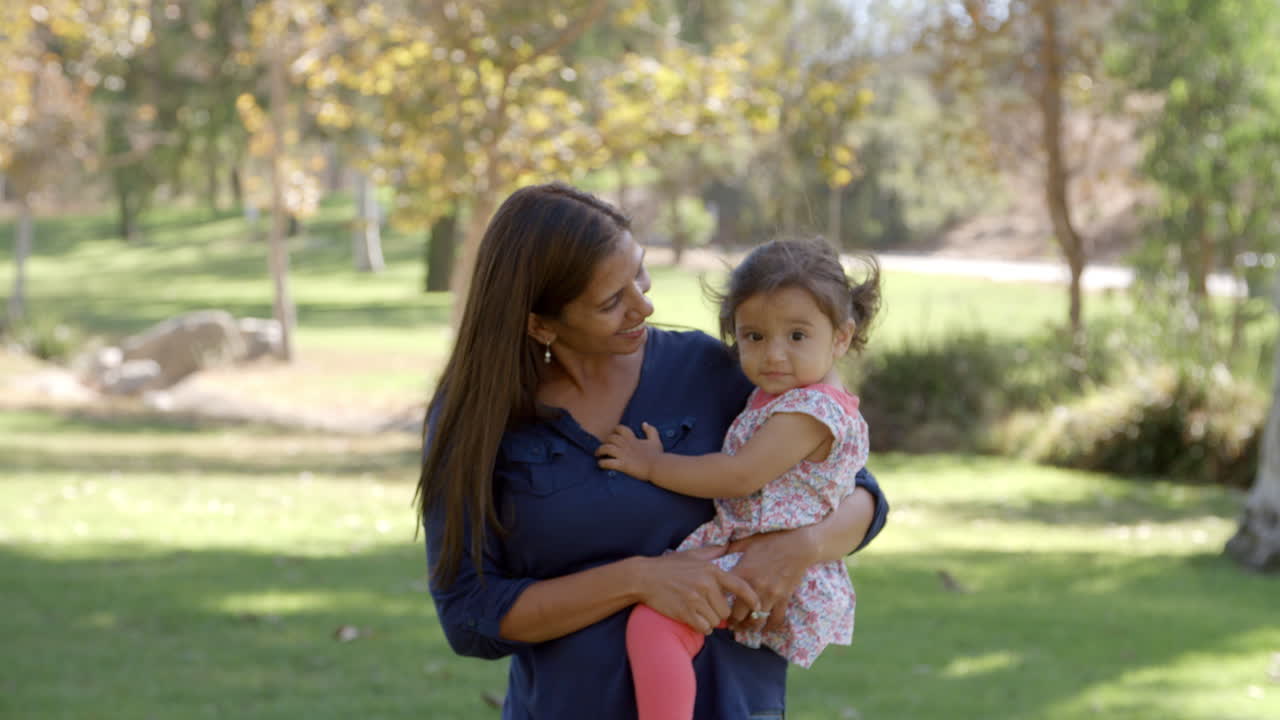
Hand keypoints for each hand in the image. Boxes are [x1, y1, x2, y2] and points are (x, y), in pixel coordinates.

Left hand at [596, 423, 663, 480]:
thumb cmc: (658, 455)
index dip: (615, 431)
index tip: (613, 435)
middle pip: (611, 438)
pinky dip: (602, 463)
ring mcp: (624, 455)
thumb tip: (644, 423)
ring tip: (598, 455)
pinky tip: (601, 464)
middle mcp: (627, 445)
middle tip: (603, 447)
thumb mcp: (656, 440)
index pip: (620, 429)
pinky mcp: (623, 465)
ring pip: (607, 448)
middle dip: (605, 441)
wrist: (659, 467)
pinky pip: (608, 462)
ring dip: (600, 451)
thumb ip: (651, 430)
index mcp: (633, 439)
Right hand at [634, 546, 761, 634]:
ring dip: (709, 620)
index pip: (740, 586)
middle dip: (719, 612)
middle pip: (726, 610)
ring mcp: (696, 599)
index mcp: (711, 571)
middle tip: (707, 608)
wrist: (644, 577)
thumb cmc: (668, 566)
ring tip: (698, 612)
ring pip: (715, 620)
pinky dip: (701, 627)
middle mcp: (706, 585)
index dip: (752, 598)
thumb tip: (727, 546)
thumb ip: (712, 552)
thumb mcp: (692, 555)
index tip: (758, 606)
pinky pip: (704, 627)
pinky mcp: (685, 612)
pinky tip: (693, 619)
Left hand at [723, 527, 818, 632]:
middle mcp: (754, 587)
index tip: (717, 608)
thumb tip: (715, 550)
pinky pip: (776, 620)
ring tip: (745, 627)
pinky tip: (765, 627)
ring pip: (756, 621)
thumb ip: (730, 548)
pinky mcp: (784, 599)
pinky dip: (770, 626)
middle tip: (730, 624)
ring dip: (749, 627)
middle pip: (739, 615)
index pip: (724, 596)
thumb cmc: (771, 540)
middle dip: (733, 622)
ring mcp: (770, 595)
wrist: (798, 544)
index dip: (718, 605)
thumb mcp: (746, 541)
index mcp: (742, 573)